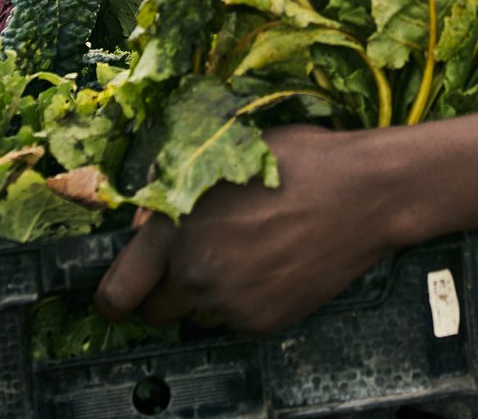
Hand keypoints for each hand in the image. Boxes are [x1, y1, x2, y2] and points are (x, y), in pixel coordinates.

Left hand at [91, 125, 395, 336]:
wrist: (364, 192)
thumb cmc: (299, 162)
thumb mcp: (225, 157)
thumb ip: (176, 192)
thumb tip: (146, 225)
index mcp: (174, 228)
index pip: (118, 291)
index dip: (113, 297)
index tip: (118, 298)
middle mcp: (195, 272)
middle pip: (156, 313)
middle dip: (165, 295)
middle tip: (194, 267)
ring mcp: (230, 303)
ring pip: (198, 317)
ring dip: (209, 298)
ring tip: (246, 257)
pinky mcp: (263, 321)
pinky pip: (237, 321)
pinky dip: (246, 302)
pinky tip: (272, 266)